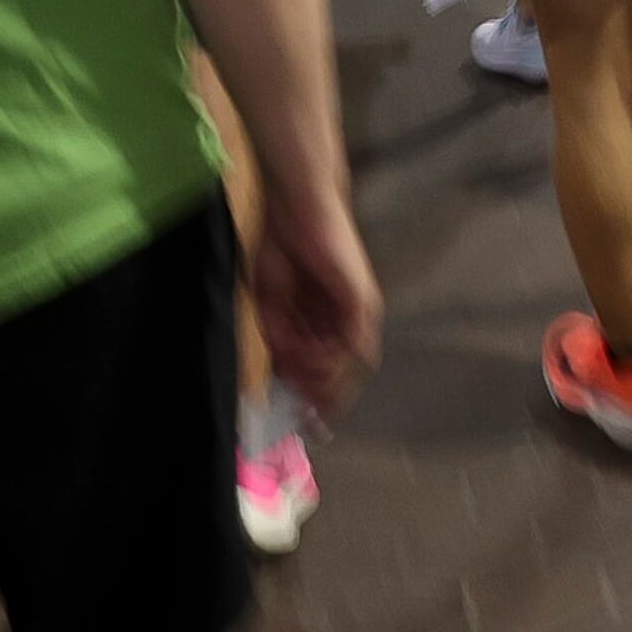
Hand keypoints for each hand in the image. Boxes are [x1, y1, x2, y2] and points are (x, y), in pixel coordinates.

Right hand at [250, 189, 381, 418]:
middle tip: (302, 416)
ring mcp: (357, 312)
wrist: (294, 210)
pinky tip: (313, 365)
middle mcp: (346, 320)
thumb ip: (281, 340)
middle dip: (317, 397)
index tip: (298, 421)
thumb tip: (287, 377)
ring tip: (298, 382)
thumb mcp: (270, 305)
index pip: (323, 369)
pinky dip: (333, 360)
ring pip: (345, 364)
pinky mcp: (361, 302)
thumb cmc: (280, 249)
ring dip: (321, 380)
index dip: (311, 396)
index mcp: (323, 321)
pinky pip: (353, 344)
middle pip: (338, 373)